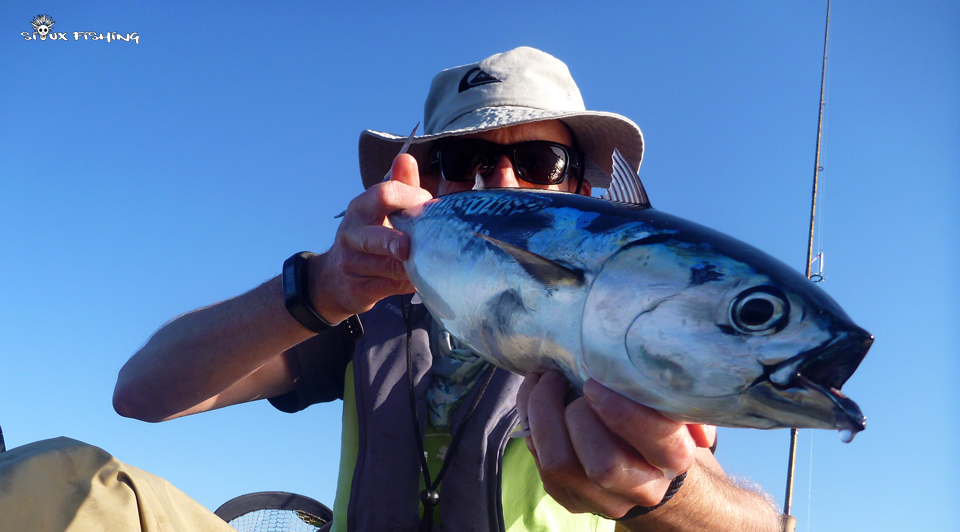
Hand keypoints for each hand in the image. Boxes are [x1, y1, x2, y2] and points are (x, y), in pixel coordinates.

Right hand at [313, 154, 433, 321]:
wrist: (333, 280)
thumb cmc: (368, 238)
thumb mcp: (380, 210)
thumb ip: (399, 186)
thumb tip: (406, 158)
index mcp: (361, 207)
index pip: (383, 194)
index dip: (410, 198)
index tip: (429, 204)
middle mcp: (352, 233)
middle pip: (373, 235)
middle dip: (393, 240)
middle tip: (409, 247)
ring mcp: (351, 262)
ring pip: (385, 266)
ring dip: (409, 267)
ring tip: (427, 265)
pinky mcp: (357, 288)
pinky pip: (388, 287)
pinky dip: (406, 284)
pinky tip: (417, 280)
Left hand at [516, 370, 715, 518]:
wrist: (646, 468)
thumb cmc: (655, 420)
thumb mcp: (670, 402)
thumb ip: (664, 389)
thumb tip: (647, 370)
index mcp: (673, 457)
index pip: (656, 441)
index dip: (623, 411)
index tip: (595, 383)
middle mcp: (641, 488)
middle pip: (603, 464)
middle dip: (575, 413)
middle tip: (564, 379)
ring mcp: (602, 499)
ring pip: (559, 464)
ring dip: (541, 414)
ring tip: (543, 381)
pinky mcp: (569, 497)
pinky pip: (539, 461)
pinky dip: (531, 423)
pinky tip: (534, 398)